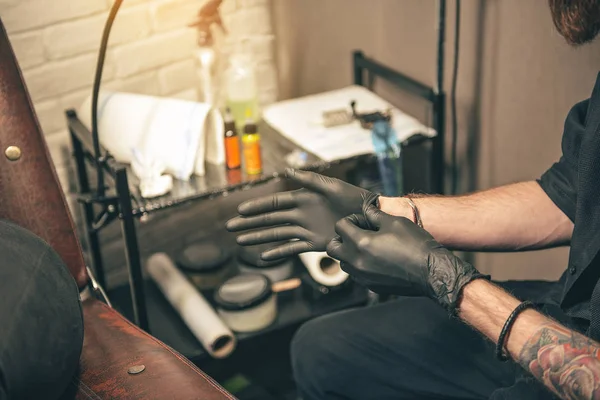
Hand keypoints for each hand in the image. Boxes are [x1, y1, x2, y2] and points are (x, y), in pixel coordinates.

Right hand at [226, 169, 378, 260]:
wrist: (369, 217)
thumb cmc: (352, 198)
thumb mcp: (331, 186)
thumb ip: (310, 180)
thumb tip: (287, 170)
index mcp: (303, 198)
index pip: (275, 203)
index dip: (258, 206)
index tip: (240, 210)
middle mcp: (301, 214)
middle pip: (270, 219)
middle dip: (250, 222)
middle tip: (230, 227)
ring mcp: (306, 229)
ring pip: (277, 234)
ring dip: (258, 237)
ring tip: (240, 241)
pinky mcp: (315, 243)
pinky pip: (293, 248)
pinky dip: (279, 252)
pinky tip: (263, 257)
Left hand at [326, 205, 487, 312]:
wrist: (431, 271)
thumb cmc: (416, 245)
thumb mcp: (395, 222)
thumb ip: (375, 215)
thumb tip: (366, 208)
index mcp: (360, 243)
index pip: (340, 226)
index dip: (351, 219)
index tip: (365, 221)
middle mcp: (356, 261)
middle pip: (333, 247)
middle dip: (342, 238)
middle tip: (358, 233)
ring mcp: (362, 276)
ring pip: (343, 263)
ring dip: (349, 253)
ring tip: (368, 246)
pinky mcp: (370, 286)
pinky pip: (356, 274)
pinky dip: (360, 265)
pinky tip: (377, 259)